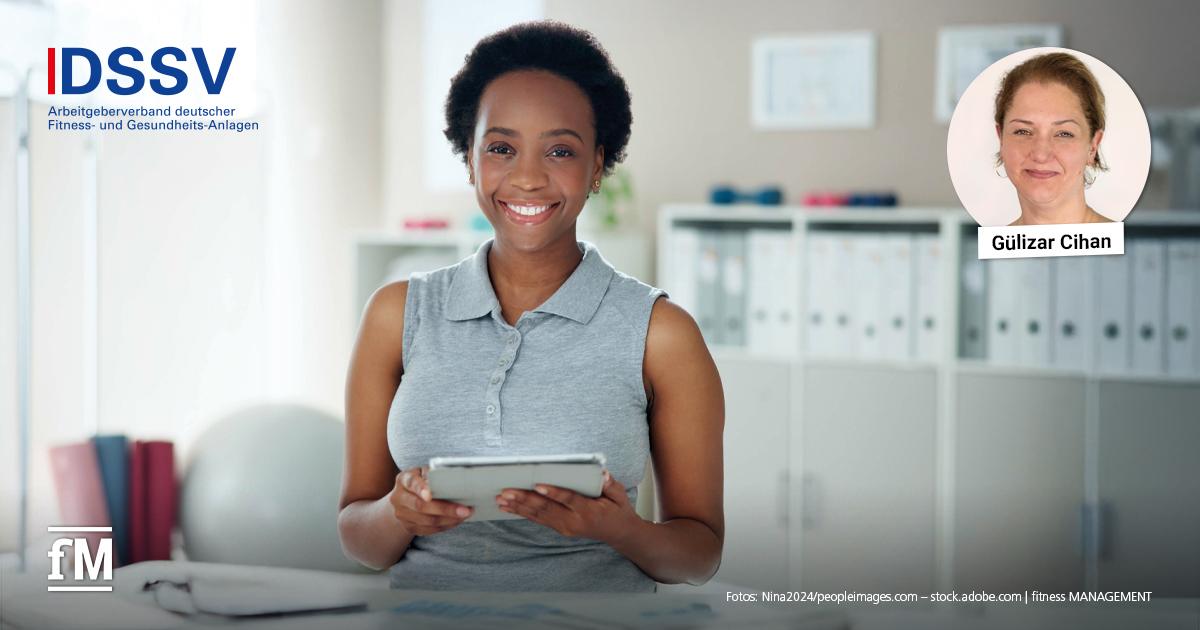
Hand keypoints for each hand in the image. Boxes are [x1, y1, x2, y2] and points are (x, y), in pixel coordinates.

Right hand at [388, 466, 472, 535]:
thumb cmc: (420, 481)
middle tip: (465, 510)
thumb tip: (452, 481)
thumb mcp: (424, 472)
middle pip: (421, 506)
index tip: (430, 495)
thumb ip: (434, 474)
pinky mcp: (408, 527)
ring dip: (449, 520)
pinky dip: (445, 526)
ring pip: (427, 521)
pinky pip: (429, 530)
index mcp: (403, 479)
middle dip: (446, 509)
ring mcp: (402, 515)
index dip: (421, 489)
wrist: (404, 498)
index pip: (412, 483)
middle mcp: (399, 498)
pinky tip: (456, 521)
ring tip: (465, 515)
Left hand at [496, 470, 641, 544]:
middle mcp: (574, 521)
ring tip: (502, 499)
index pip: (568, 500)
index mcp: (589, 511)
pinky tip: (509, 507)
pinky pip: (539, 520)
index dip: (553, 492)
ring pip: (539, 516)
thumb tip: (602, 473)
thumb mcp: (620, 496)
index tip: (537, 485)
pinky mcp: (560, 528)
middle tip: (507, 491)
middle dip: (525, 499)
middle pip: (546, 509)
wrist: (618, 533)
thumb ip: (610, 485)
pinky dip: (523, 513)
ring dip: (518, 507)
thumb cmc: (618, 510)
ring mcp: (566, 527)